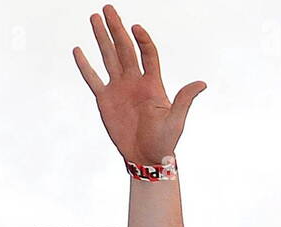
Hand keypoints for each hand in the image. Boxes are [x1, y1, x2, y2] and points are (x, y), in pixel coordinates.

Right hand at [73, 5, 205, 165]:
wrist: (146, 157)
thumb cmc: (164, 141)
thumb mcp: (176, 120)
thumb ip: (184, 99)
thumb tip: (201, 84)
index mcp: (152, 83)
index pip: (148, 53)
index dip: (143, 40)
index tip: (136, 28)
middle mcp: (134, 81)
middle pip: (125, 48)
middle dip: (117, 28)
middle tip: (108, 9)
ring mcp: (118, 88)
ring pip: (108, 58)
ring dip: (102, 38)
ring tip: (94, 18)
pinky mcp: (105, 100)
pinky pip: (93, 80)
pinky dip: (86, 66)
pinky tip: (79, 51)